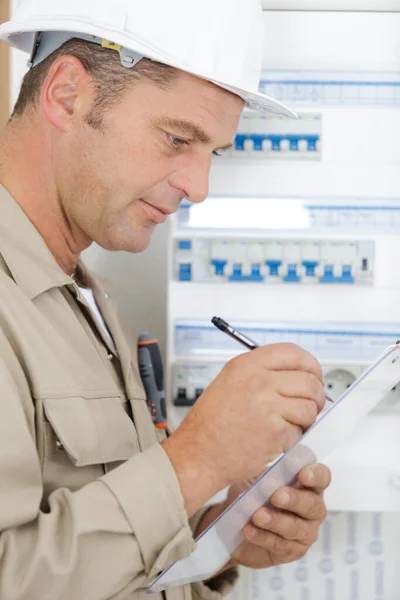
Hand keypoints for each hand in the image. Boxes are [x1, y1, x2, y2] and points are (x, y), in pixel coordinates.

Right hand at [163, 344, 324, 515]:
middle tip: (310, 405)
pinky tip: (275, 439)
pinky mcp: (276, 431)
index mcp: (247, 364)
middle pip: (309, 379)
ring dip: (306, 419)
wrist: (198, 453)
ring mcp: (268, 405)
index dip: (310, 365)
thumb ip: (260, 372)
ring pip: (310, 407)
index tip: (314, 376)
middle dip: (315, 395)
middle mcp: (258, 380)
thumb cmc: (210, 423)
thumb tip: (295, 373)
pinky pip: (300, 431)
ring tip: (289, 425)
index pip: (293, 353)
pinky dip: (293, 438)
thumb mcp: (230, 381)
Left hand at [226, 464, 330, 568]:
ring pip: (295, 527)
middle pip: (311, 504)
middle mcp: (313, 509)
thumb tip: (267, 456)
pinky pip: (280, 545)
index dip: (315, 475)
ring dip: (276, 521)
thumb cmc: (254, 494)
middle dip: (294, 500)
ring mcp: (306, 532)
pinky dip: (262, 536)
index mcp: (308, 485)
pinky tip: (249, 530)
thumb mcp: (258, 477)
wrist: (236, 524)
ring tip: (258, 516)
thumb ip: (266, 469)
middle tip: (276, 497)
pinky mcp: (293, 551)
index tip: (303, 474)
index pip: (321, 477)